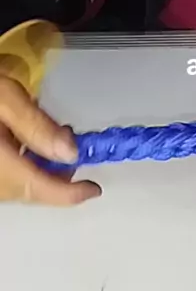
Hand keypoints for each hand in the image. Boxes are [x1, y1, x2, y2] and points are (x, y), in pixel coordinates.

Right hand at [0, 75, 100, 204]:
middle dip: (53, 178)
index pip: (37, 188)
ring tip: (47, 140)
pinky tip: (19, 141)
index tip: (92, 189)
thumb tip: (71, 151)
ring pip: (10, 186)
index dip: (69, 194)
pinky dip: (16, 165)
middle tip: (72, 151)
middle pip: (24, 190)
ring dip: (34, 171)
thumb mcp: (5, 96)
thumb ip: (37, 124)